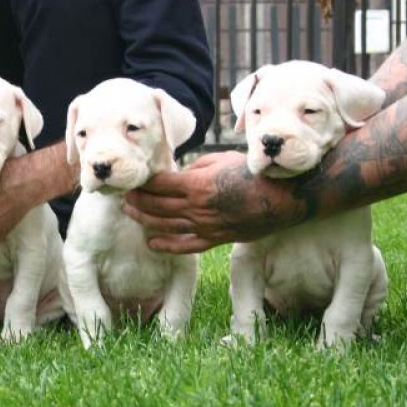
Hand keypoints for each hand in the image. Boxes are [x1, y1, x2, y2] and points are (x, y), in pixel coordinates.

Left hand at [123, 151, 302, 252]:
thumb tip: (176, 173)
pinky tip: (151, 243)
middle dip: (137, 199)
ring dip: (144, 219)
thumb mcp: (220, 160)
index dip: (142, 182)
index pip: (159, 184)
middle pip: (157, 205)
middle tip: (123, 195)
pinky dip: (167, 245)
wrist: (283, 196)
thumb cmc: (252, 172)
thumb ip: (194, 168)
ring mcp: (206, 225)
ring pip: (166, 225)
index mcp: (197, 185)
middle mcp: (197, 208)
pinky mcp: (216, 238)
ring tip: (129, 213)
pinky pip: (186, 246)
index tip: (133, 179)